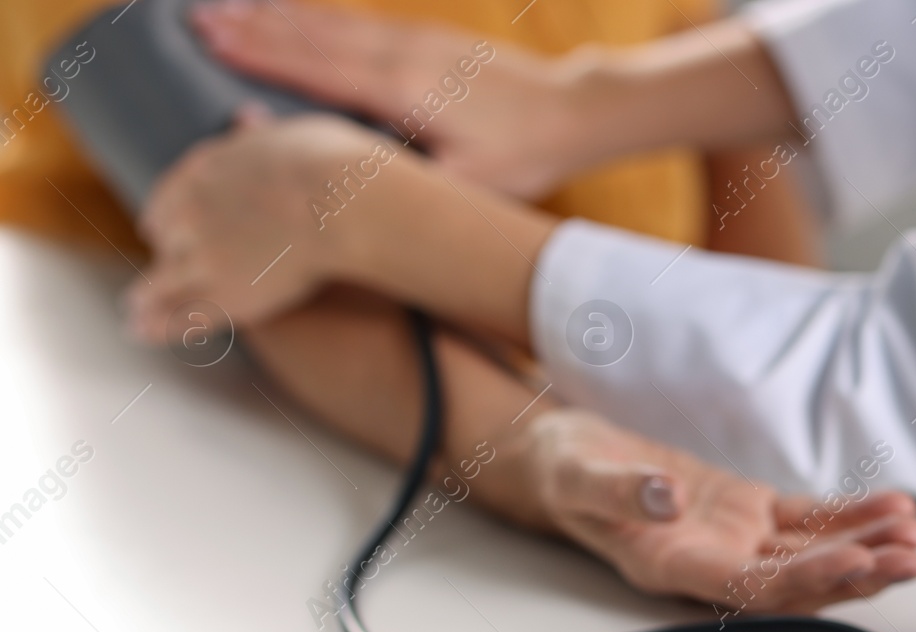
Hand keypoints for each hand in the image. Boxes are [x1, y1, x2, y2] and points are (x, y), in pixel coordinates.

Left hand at [127, 110, 400, 339]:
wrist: (344, 204)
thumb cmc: (333, 166)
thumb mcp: (290, 134)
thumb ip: (262, 134)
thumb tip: (246, 116)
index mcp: (205, 171)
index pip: (170, 199)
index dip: (167, 218)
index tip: (161, 230)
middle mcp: (192, 213)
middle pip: (166, 242)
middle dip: (166, 257)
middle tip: (159, 275)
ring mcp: (205, 257)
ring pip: (162, 283)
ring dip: (147, 299)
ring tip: (135, 315)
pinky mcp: (228, 296)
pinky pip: (185, 317)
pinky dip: (162, 326)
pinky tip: (144, 333)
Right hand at [190, 1, 594, 198]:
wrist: (573, 113)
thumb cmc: (521, 159)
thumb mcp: (461, 182)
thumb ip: (398, 171)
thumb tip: (340, 165)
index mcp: (404, 91)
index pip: (317, 67)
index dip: (260, 54)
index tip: (210, 41)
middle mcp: (402, 55)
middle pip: (314, 36)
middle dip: (253, 27)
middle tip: (194, 19)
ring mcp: (415, 42)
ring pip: (333, 24)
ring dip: (278, 16)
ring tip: (226, 7)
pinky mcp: (428, 41)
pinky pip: (359, 24)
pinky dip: (318, 17)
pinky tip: (294, 13)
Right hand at [522, 409, 915, 612]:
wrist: (566, 459)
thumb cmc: (565, 472)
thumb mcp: (577, 474)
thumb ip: (620, 491)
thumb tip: (668, 498)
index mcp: (672, 568)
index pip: (750, 588)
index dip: (806, 582)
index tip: (855, 564)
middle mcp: (713, 564)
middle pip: (797, 583)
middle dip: (857, 573)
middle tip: (909, 560)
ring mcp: (735, 541)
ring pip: (812, 554)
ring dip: (866, 548)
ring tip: (915, 536)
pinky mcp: (750, 512)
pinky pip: (809, 520)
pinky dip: (852, 516)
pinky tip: (892, 508)